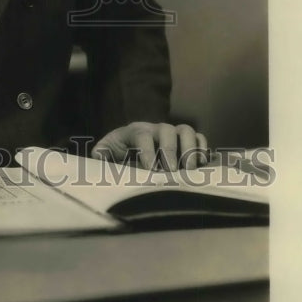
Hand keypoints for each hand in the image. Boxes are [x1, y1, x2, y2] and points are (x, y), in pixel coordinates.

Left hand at [91, 121, 207, 170]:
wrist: (130, 143)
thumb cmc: (118, 151)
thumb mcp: (105, 151)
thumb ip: (101, 155)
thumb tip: (98, 158)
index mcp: (134, 131)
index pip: (142, 135)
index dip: (147, 151)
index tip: (151, 169)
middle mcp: (155, 129)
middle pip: (166, 129)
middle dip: (170, 150)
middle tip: (172, 172)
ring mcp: (172, 133)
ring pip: (186, 130)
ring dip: (190, 149)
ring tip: (190, 169)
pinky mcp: (186, 141)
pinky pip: (199, 137)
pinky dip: (203, 149)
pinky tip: (201, 165)